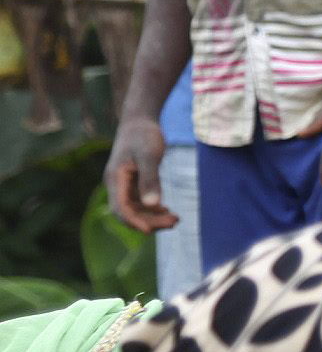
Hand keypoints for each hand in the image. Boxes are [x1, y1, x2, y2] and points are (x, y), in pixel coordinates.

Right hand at [108, 113, 174, 232]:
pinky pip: (139, 202)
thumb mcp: (149, 156)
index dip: (134, 222)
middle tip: (175, 222)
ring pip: (135, 209)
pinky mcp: (132, 182)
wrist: (139, 121)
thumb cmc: (143, 135)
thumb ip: (150, 180)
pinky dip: (152, 209)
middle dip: (150, 221)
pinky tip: (167, 210)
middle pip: (129, 212)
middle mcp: (116, 185)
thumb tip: (153, 204)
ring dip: (153, 217)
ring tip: (176, 219)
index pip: (120, 209)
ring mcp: (123, 184)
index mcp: (115, 179)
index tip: (152, 231)